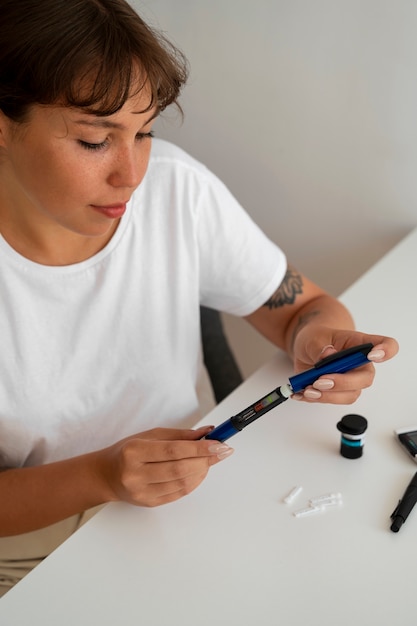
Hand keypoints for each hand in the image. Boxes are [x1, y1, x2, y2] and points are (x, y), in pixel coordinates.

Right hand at [99, 426, 233, 506]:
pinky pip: (178, 494)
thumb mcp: (150, 435)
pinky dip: (194, 482)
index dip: (200, 448)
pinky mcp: (148, 503)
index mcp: (134, 451)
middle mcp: (136, 473)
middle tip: (222, 451)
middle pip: (180, 469)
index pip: (174, 451)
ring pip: (182, 484)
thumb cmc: (129, 451)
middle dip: (206, 460)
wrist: (106, 475)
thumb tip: (208, 432)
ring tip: (210, 460)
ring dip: (202, 471)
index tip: (219, 443)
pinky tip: (199, 472)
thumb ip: (180, 435)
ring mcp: (141, 491)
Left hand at [291, 326, 398, 403]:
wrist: (306, 349)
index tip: (373, 354)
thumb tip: (327, 354)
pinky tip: (301, 393)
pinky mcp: (337, 392)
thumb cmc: (316, 339)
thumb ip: (319, 346)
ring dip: (327, 396)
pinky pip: (331, 401)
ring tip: (308, 390)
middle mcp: (360, 365)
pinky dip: (315, 399)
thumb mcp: (313, 337)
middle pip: (365, 378)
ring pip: (349, 395)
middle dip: (343, 383)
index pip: (386, 346)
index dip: (385, 351)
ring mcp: (350, 380)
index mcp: (360, 344)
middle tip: (320, 381)